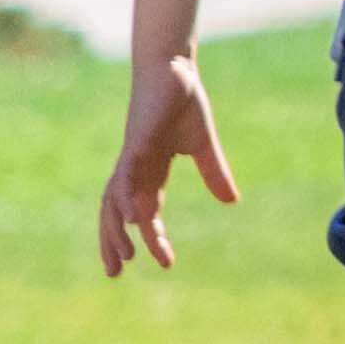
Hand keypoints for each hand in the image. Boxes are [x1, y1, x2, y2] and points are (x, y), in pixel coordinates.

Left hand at [95, 57, 224, 277]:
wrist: (172, 69)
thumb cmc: (182, 101)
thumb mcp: (203, 145)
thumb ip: (214, 173)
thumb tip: (231, 202)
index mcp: (150, 170)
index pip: (146, 211)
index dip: (153, 237)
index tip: (166, 263)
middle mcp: (134, 170)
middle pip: (116, 213)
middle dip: (114, 243)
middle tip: (115, 273)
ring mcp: (131, 159)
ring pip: (114, 202)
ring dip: (115, 231)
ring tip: (126, 258)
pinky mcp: (135, 145)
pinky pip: (124, 179)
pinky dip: (124, 201)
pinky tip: (131, 220)